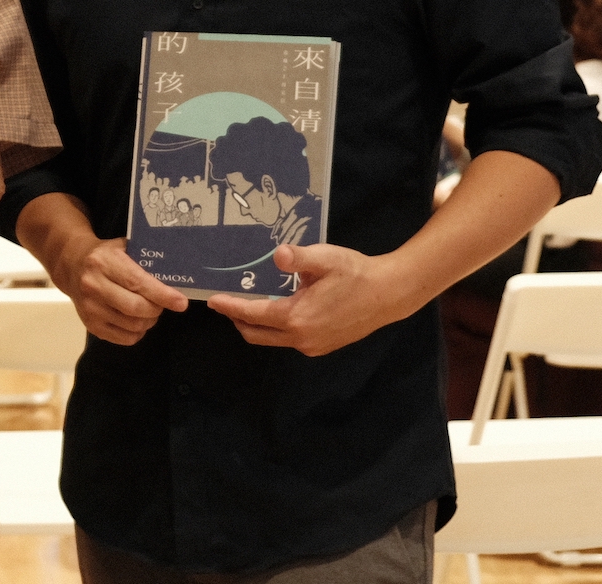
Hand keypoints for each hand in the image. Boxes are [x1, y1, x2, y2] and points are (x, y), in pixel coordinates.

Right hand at [60, 235, 188, 344]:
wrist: (72, 266)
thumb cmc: (105, 255)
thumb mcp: (123, 247)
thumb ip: (145, 259)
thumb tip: (177, 274)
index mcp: (104, 263)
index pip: (137, 283)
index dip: (162, 295)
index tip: (181, 302)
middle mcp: (93, 286)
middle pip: (136, 308)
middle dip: (157, 309)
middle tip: (162, 304)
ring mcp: (90, 308)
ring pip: (133, 325)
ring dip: (149, 320)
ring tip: (149, 310)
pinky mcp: (91, 325)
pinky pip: (125, 338)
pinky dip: (138, 332)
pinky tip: (136, 319)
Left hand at [206, 244, 414, 355]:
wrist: (389, 294)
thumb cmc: (356, 273)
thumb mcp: (326, 259)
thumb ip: (299, 257)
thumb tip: (278, 255)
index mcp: (296, 317)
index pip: (252, 314)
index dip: (230, 307)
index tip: (211, 300)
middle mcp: (301, 338)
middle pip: (256, 334)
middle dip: (237, 319)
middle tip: (225, 303)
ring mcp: (313, 346)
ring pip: (272, 339)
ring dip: (257, 325)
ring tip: (248, 305)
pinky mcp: (322, 346)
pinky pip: (290, 340)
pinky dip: (276, 328)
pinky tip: (279, 311)